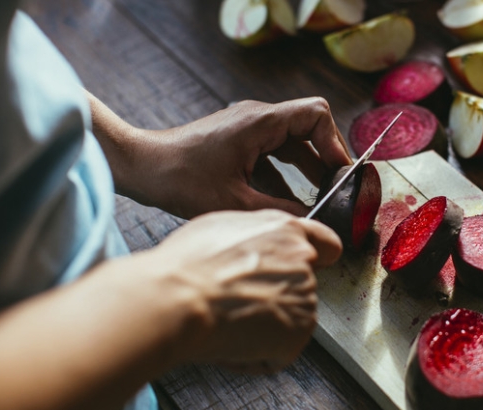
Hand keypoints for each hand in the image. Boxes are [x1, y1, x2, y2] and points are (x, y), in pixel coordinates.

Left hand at [91, 94, 352, 218]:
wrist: (142, 168)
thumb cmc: (181, 179)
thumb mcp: (236, 202)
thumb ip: (280, 210)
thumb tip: (312, 221)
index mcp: (260, 122)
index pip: (316, 114)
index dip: (335, 142)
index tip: (340, 172)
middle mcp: (257, 118)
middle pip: (309, 127)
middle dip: (326, 157)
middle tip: (337, 188)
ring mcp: (247, 128)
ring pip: (293, 142)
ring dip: (308, 167)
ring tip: (322, 197)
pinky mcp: (239, 141)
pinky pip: (274, 152)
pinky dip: (287, 174)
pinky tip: (291, 201)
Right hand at [142, 209, 341, 373]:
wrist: (178, 299)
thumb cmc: (188, 265)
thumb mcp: (222, 227)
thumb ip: (256, 236)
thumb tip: (256, 248)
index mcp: (286, 231)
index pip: (326, 244)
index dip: (320, 258)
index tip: (318, 266)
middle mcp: (303, 261)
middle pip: (301, 286)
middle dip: (274, 297)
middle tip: (237, 301)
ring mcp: (305, 298)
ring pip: (287, 320)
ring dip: (264, 327)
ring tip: (227, 319)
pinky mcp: (299, 332)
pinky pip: (277, 352)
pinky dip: (255, 356)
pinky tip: (230, 340)